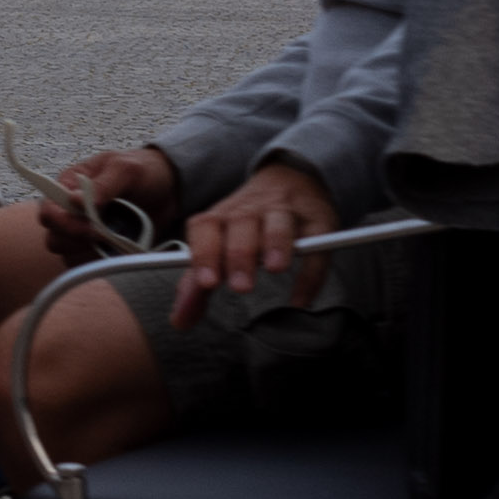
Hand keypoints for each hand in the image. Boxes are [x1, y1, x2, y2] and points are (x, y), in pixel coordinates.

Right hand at [41, 144, 175, 254]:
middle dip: (77, 241)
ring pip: (69, 257)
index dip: (62, 223)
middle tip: (104, 235)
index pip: (48, 212)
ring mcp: (85, 235)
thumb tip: (74, 201)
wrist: (170, 189)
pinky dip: (103, 264)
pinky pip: (90, 267)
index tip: (90, 226)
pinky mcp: (101, 251)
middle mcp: (71, 213)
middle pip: (54, 239)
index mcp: (68, 188)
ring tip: (114, 242)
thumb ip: (101, 185)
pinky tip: (120, 252)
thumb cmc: (143, 171)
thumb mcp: (124, 169)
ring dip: (90, 254)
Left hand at [182, 158, 341, 295]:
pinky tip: (301, 299)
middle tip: (240, 286)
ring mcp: (286, 213)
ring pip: (279, 223)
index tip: (207, 282)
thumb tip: (180, 320)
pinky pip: (318, 243)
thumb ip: (196, 284)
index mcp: (222, 216)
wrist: (291, 178)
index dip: (205, 253)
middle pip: (242, 225)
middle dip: (240, 255)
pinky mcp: (319, 221)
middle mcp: (251, 211)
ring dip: (276, 245)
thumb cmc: (247, 223)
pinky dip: (311, 273)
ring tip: (275, 269)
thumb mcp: (218, 245)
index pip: (206, 226)